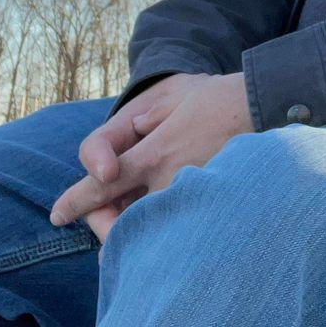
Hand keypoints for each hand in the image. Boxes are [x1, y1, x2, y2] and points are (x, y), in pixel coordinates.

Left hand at [50, 72, 252, 243]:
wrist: (267, 106)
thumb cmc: (222, 98)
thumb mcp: (175, 100)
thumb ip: (147, 122)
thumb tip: (134, 134)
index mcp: (155, 153)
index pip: (103, 184)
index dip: (76, 201)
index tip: (58, 214)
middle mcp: (169, 181)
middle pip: (123, 222)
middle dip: (108, 225)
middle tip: (103, 217)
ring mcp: (192, 195)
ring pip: (151, 228)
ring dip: (137, 226)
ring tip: (133, 219)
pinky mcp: (214, 204)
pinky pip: (179, 222)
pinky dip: (166, 224)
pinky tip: (169, 219)